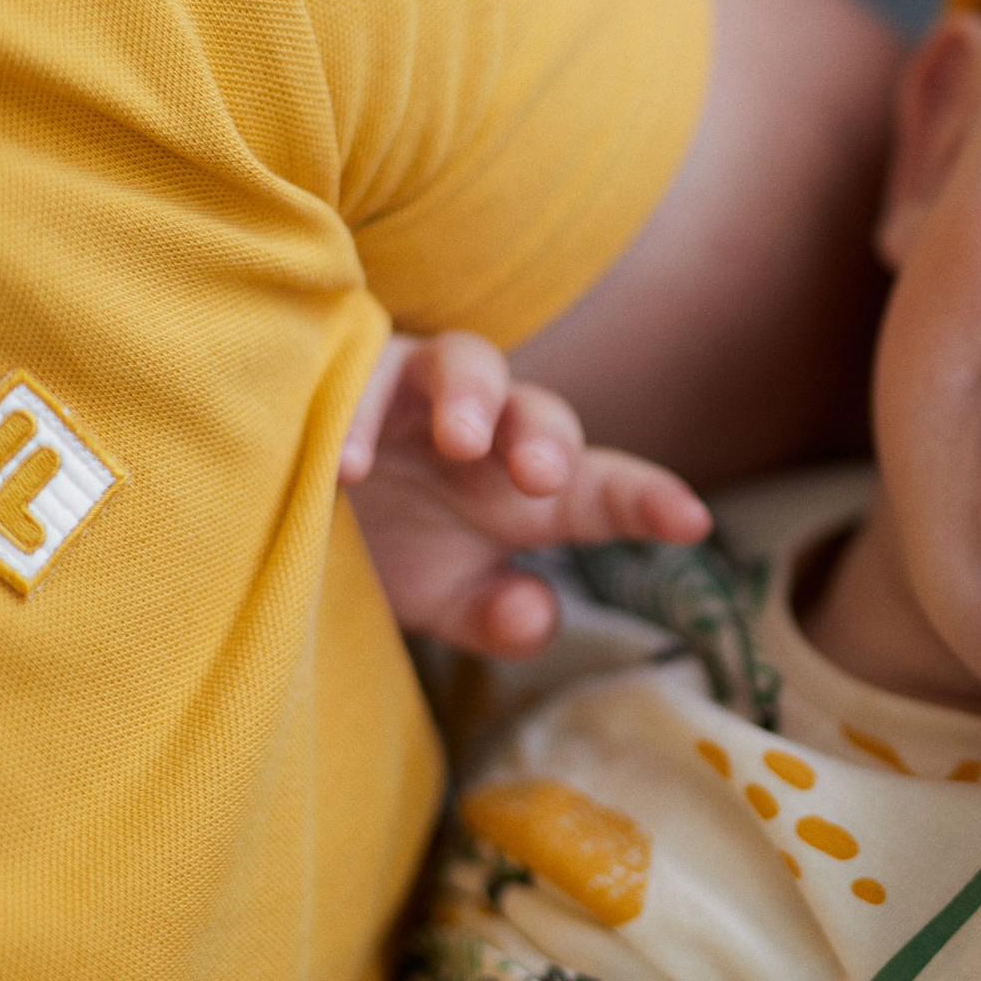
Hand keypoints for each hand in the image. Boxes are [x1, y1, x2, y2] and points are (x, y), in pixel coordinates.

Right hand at [340, 331, 711, 656]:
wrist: (288, 513)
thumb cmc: (387, 549)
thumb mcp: (443, 600)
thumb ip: (496, 619)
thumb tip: (539, 614)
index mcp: (527, 490)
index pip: (604, 492)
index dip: (648, 501)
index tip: (692, 523)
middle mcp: (488, 433)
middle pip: (540, 412)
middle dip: (546, 440)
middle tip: (541, 479)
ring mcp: (419, 394)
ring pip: (466, 361)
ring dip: (471, 395)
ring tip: (460, 440)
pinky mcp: (347, 373)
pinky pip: (363, 373)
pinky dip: (358, 412)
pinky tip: (346, 468)